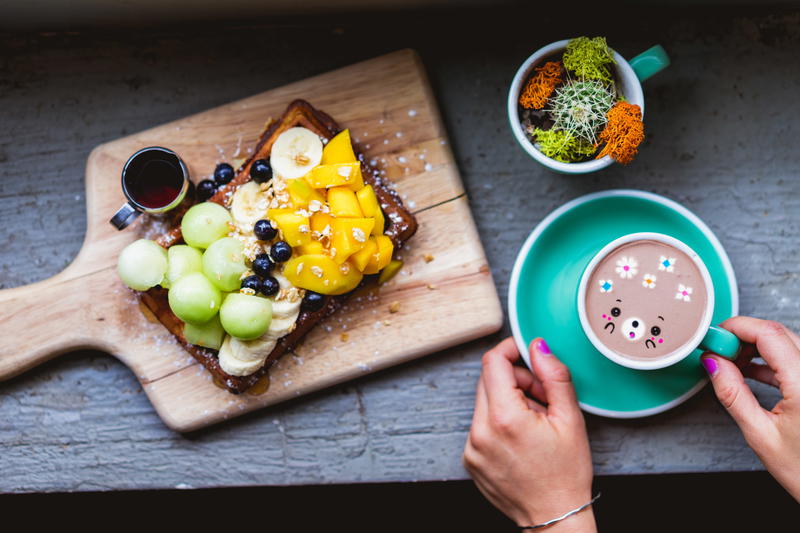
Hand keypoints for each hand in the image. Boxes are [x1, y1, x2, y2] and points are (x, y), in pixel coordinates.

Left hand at [462, 337, 595, 530]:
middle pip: (487, 380)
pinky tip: (521, 439)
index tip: (526, 353)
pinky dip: (499, 422)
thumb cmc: (566, 473)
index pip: (492, 362)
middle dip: (515, 379)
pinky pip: (481, 424)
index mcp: (504, 418)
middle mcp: (480, 431)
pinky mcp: (469, 458)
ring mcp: (471, 447)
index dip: (511, 350)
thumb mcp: (570, 419)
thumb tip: (538, 347)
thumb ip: (554, 376)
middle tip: (541, 396)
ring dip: (507, 401)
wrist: (553, 517)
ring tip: (534, 422)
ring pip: (484, 402)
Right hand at [701, 317, 799, 500]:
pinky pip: (795, 359)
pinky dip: (771, 360)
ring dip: (757, 347)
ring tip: (732, 365)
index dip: (736, 328)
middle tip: (718, 351)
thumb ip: (733, 394)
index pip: (768, 333)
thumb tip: (714, 363)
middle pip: (778, 334)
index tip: (713, 337)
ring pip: (787, 343)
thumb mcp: (761, 434)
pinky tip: (752, 372)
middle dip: (743, 336)